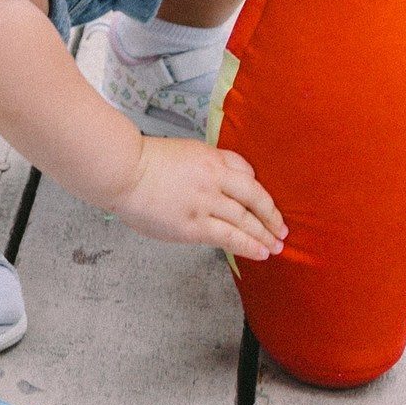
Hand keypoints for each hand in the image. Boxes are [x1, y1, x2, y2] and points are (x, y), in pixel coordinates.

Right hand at [108, 137, 286, 259]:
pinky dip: (248, 246)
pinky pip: (228, 237)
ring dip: (264, 235)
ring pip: (245, 221)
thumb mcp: (185, 152)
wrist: (123, 172)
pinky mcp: (193, 227)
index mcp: (212, 159)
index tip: (268, 206)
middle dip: (271, 217)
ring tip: (276, 247)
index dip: (261, 194)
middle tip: (282, 231)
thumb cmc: (146, 162)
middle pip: (254, 198)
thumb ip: (208, 164)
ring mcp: (205, 203)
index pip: (247, 174)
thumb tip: (229, 180)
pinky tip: (260, 252)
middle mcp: (214, 179)